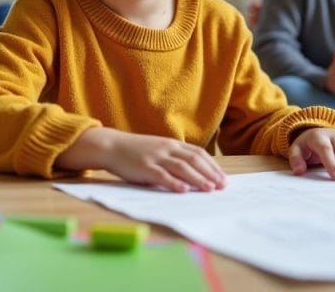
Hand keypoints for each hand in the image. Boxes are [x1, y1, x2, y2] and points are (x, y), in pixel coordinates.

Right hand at [57, 128, 225, 192]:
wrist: (111, 146)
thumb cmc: (135, 151)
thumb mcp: (157, 150)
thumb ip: (173, 159)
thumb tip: (193, 175)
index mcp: (171, 144)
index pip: (198, 154)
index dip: (212, 166)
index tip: (223, 178)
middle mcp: (166, 148)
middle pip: (194, 160)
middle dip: (210, 173)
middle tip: (222, 186)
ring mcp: (155, 157)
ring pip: (182, 167)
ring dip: (198, 179)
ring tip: (209, 189)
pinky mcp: (144, 167)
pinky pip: (162, 175)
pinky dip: (174, 183)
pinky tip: (184, 190)